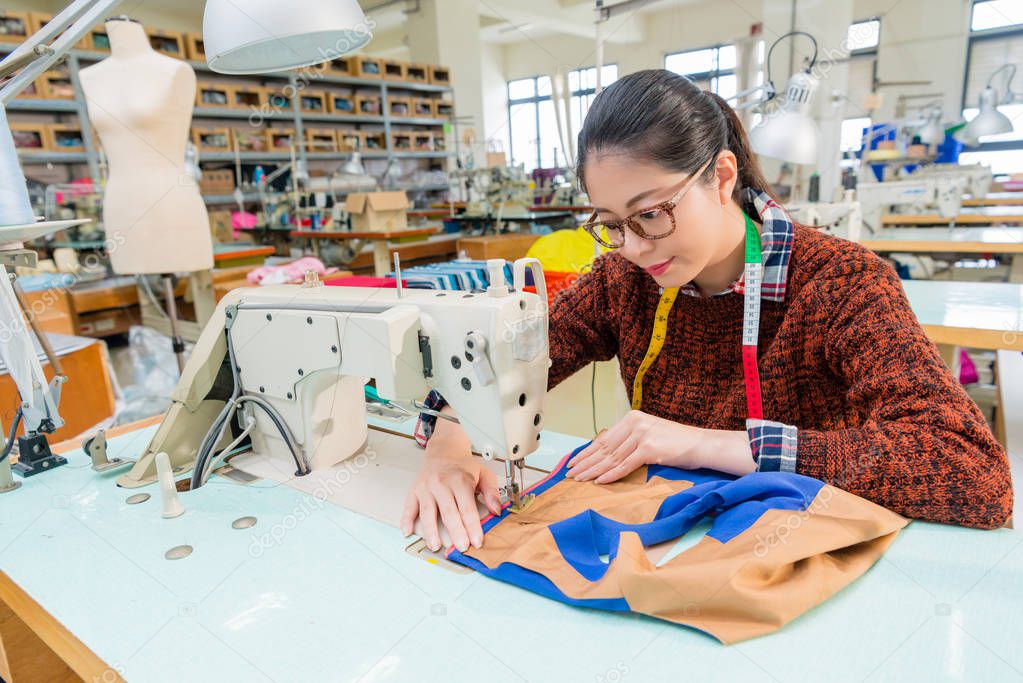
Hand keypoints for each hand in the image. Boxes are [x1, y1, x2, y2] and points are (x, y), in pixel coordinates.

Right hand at [400, 422, 501, 552]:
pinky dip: (406, 519)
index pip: (467, 508)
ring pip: (428, 512)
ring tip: (435, 545)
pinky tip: (407, 531)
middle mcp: (442, 484)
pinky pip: (409, 506)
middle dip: (456, 532)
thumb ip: (492, 492)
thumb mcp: (484, 473)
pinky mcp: (415, 490)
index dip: (473, 526)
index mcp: (460, 480)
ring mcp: (426, 488)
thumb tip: (497, 510)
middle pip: (449, 512)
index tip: (477, 541)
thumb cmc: (463, 466)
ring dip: (431, 531)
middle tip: (461, 547)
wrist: (444, 449)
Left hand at [565, 411, 754, 483]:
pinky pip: (624, 465)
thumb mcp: (649, 435)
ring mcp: (641, 435)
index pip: (604, 438)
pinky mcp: (649, 448)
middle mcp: (634, 423)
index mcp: (632, 418)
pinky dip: (610, 475)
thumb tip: (605, 455)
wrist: (701, 444)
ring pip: (611, 458)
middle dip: (585, 463)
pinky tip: (599, 481)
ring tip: (580, 480)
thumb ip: (629, 440)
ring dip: (593, 471)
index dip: (587, 452)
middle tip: (570, 474)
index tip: (574, 462)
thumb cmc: (676, 443)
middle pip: (604, 448)